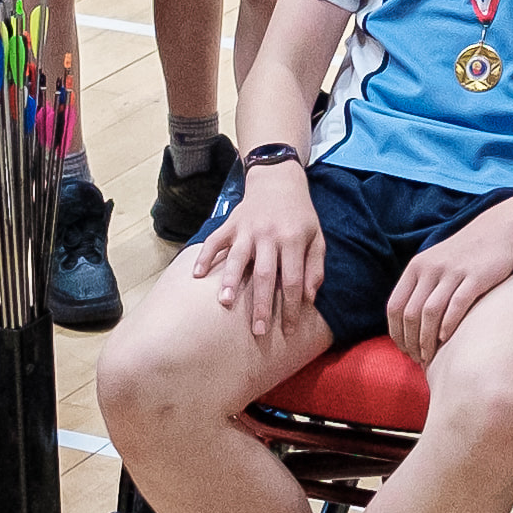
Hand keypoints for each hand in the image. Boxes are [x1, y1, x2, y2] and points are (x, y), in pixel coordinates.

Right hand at [210, 159, 322, 343]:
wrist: (278, 180)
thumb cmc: (300, 216)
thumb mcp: (316, 237)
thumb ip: (315, 267)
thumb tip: (309, 299)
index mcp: (293, 240)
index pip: (293, 280)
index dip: (291, 307)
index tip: (288, 331)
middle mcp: (269, 235)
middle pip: (265, 275)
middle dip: (261, 305)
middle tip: (258, 331)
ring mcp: (247, 228)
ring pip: (237, 258)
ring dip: (231, 281)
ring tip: (225, 303)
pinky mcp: (231, 223)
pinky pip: (214, 241)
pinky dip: (204, 257)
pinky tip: (196, 275)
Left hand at [386, 210, 512, 364]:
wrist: (498, 230)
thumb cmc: (465, 255)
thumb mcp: (435, 264)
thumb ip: (420, 287)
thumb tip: (407, 324)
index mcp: (416, 267)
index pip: (395, 306)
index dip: (397, 333)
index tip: (404, 350)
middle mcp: (430, 268)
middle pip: (411, 313)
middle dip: (411, 341)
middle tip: (419, 359)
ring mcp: (453, 272)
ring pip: (430, 312)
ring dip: (427, 339)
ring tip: (430, 356)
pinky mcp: (476, 276)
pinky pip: (457, 305)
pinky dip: (448, 325)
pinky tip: (447, 339)